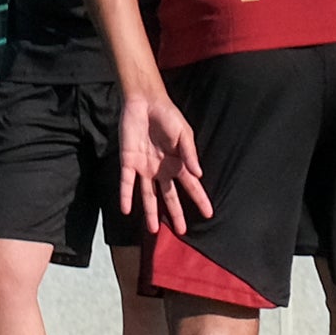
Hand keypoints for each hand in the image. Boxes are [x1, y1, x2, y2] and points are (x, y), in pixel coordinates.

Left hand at [116, 85, 210, 238]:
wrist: (144, 102)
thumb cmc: (168, 116)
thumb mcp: (183, 133)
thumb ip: (189, 154)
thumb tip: (198, 174)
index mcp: (178, 163)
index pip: (191, 186)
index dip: (199, 200)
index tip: (209, 214)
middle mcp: (162, 170)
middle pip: (169, 196)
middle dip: (175, 214)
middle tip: (182, 232)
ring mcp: (144, 167)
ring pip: (148, 195)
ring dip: (150, 212)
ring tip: (152, 230)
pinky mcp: (128, 161)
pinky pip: (126, 182)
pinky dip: (126, 196)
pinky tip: (126, 210)